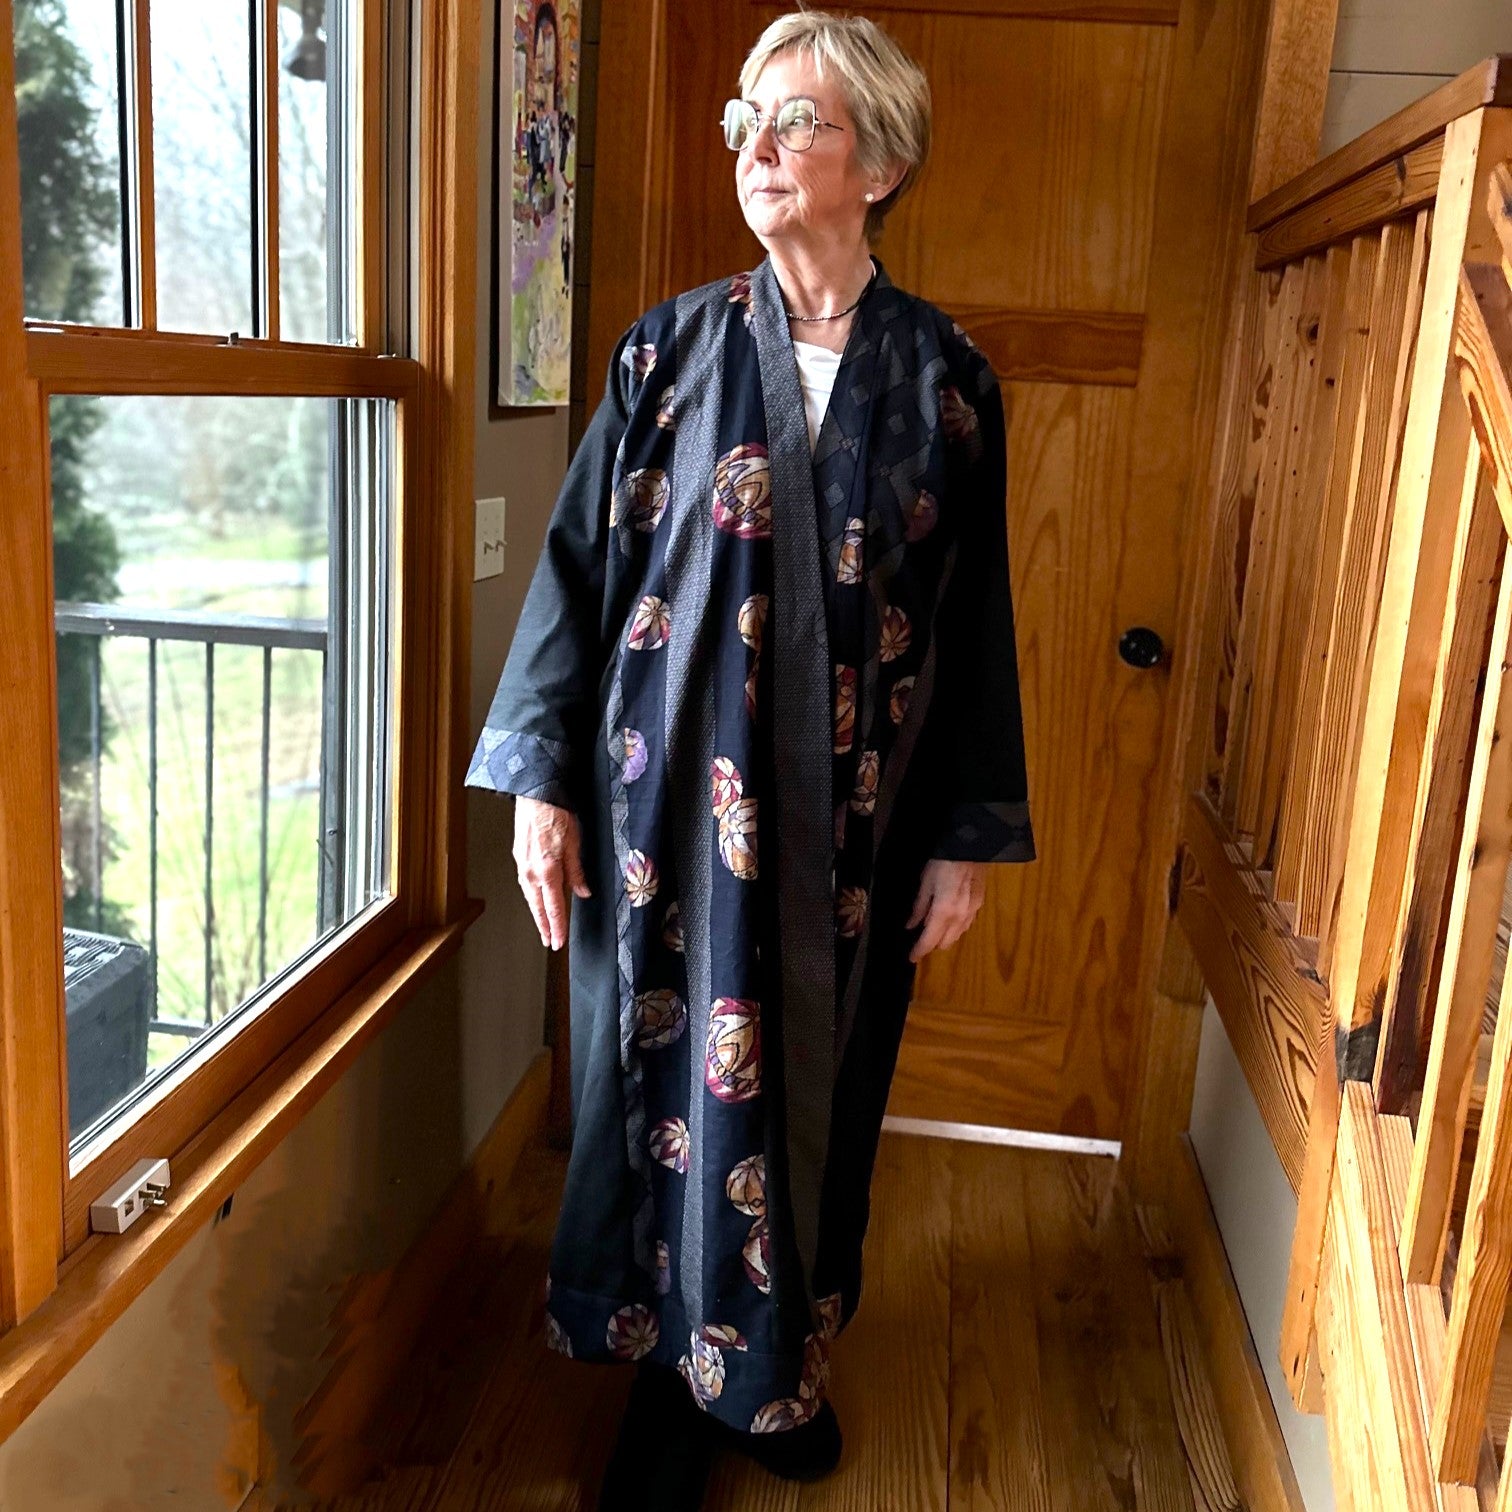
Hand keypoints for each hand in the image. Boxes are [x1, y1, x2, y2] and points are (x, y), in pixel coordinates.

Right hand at [513, 796, 591, 950]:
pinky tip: (536, 900)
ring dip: (537, 914)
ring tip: (543, 926)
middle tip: (549, 942)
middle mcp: (531, 872)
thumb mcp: (575, 844)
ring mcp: (523, 865)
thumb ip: (577, 872)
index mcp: (547, 871)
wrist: (536, 796)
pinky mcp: (520, 857)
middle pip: (538, 908)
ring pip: (530, 897)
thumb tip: (582, 892)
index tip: (559, 942)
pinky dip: (531, 897)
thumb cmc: (556, 814)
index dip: (557, 927)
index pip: (554, 908)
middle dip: (544, 927)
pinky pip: (526, 884)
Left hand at [905, 859, 987, 961]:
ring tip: (933, 930)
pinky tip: (949, 921)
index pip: (929, 940)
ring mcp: (972, 912)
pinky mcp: (979, 905)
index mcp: (943, 912)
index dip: (919, 951)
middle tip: (920, 940)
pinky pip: (966, 925)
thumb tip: (911, 925)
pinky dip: (956, 928)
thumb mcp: (925, 883)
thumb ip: (919, 907)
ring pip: (957, 936)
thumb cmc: (943, 863)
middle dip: (932, 945)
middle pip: (945, 943)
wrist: (971, 848)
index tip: (911, 958)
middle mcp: (960, 917)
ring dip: (945, 938)